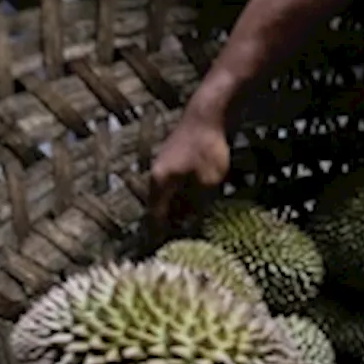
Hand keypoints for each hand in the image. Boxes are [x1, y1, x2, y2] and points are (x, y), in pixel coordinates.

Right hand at [146, 109, 230, 239]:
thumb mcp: (207, 184)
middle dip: (169, 225)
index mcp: (159, 183)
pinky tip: (197, 203)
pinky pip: (177, 185)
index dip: (159, 235)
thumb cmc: (207, 148)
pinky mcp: (177, 158)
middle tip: (179, 244)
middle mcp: (157, 175)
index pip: (154, 217)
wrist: (208, 112)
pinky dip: (184, 197)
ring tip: (189, 226)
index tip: (162, 251)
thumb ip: (196, 206)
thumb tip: (189, 224)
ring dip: (178, 211)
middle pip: (160, 207)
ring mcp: (166, 165)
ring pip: (169, 195)